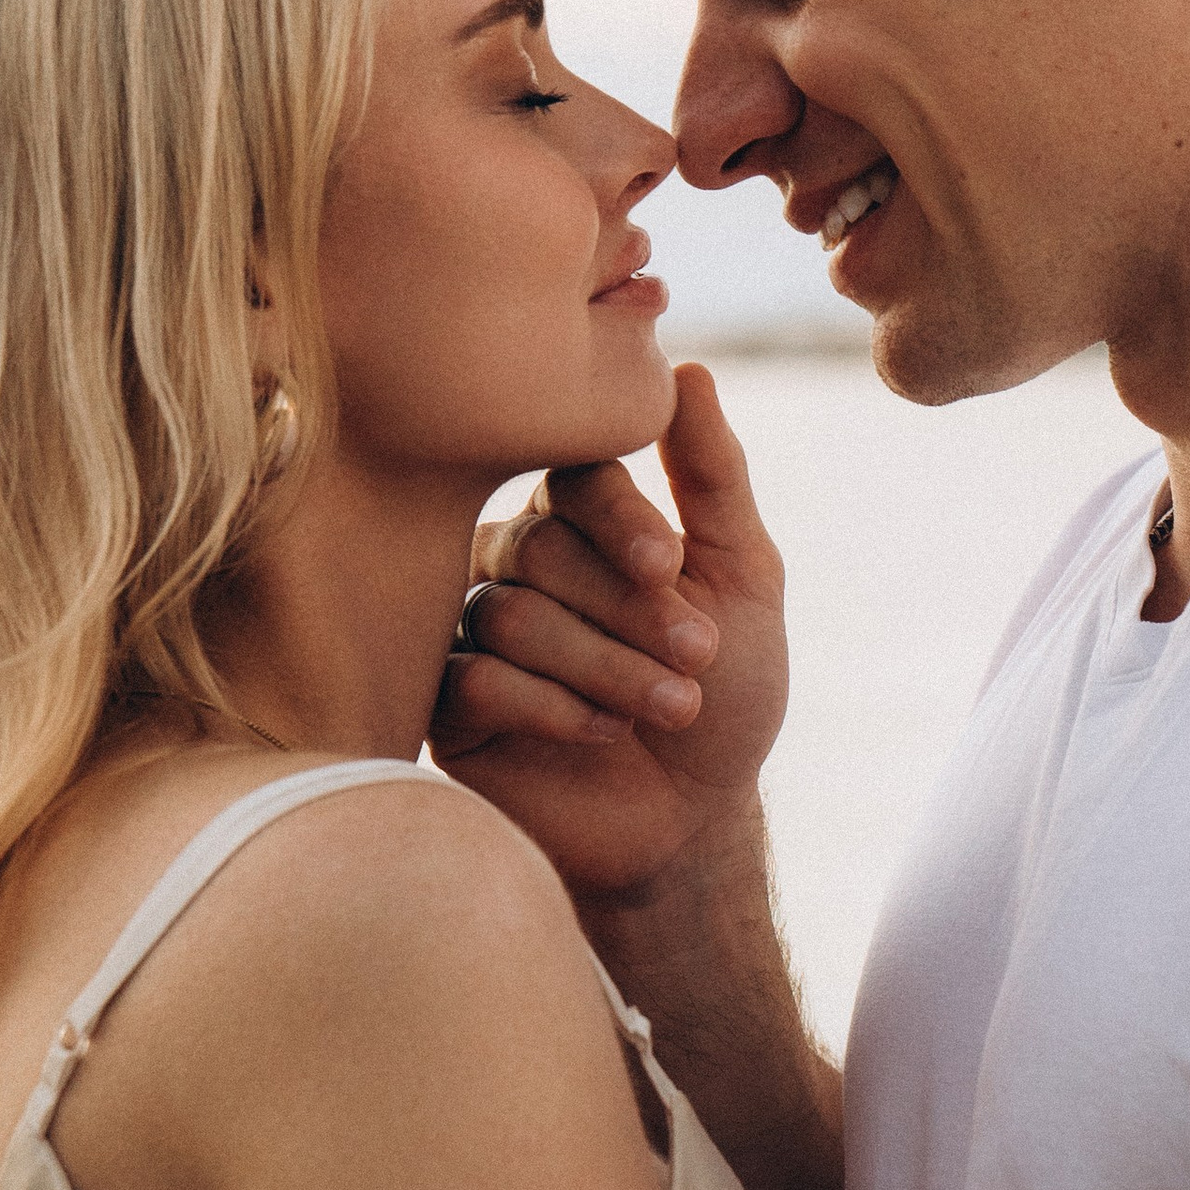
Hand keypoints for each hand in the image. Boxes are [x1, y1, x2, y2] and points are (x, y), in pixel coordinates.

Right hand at [432, 365, 788, 907]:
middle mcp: (515, 562)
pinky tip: (603, 733)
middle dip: (628, 610)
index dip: (621, 517)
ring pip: (509, 614)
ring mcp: (471, 630)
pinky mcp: (445, 705)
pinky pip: (472, 679)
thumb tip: (685, 370)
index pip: (573, 476)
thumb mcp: (744, 576)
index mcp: (579, 519)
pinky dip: (550, 706)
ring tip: (669, 707)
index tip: (674, 565)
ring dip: (605, 665)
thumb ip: (713, 475)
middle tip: (697, 658)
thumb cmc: (726, 690)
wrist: (693, 819)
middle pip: (539, 547)